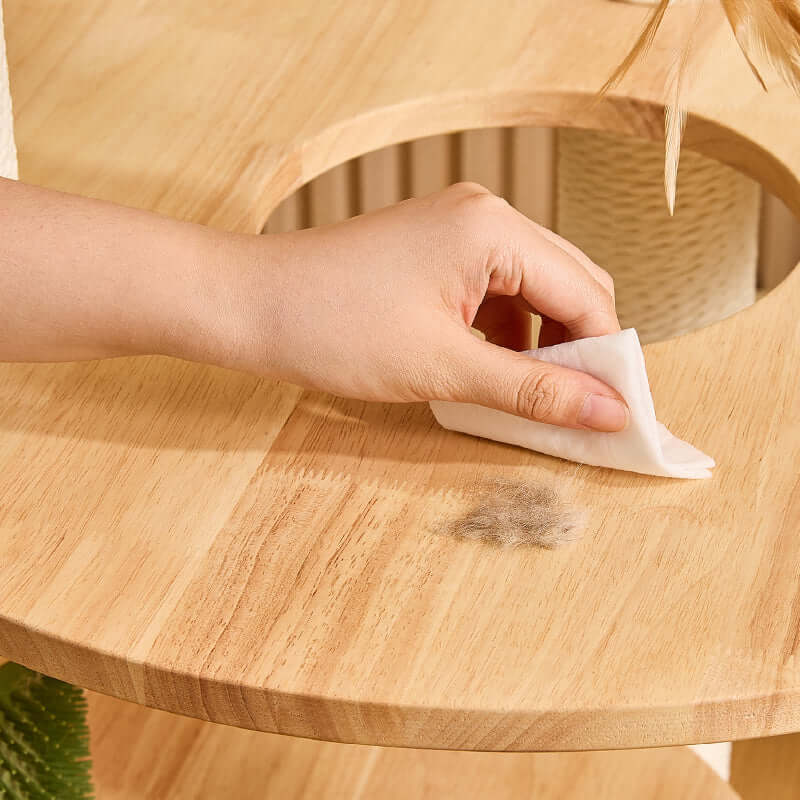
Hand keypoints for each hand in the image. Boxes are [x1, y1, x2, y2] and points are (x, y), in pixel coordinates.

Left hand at [212, 183, 626, 430]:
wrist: (248, 306)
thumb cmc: (334, 329)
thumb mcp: (444, 367)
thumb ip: (534, 390)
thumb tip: (610, 412)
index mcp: (495, 229)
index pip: (587, 295)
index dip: (607, 359)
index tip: (616, 413)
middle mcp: (485, 214)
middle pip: (568, 284)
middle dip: (579, 349)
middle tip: (579, 411)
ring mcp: (457, 227)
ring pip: (532, 288)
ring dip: (542, 343)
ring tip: (532, 398)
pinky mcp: (434, 248)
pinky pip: (494, 289)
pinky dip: (505, 331)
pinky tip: (492, 370)